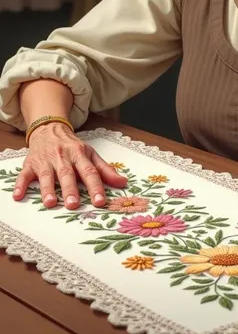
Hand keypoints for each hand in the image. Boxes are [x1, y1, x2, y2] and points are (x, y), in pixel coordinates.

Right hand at [13, 122, 127, 208]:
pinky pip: (24, 174)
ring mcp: (46, 161)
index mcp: (80, 155)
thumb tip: (123, 183)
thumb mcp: (90, 154)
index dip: (95, 187)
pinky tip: (18, 195)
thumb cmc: (72, 146)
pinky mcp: (30, 164)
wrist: (50, 129)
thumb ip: (105, 170)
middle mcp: (63, 157)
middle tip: (74, 204)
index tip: (100, 201)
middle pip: (68, 174)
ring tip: (50, 203)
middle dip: (70, 189)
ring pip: (47, 175)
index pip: (89, 172)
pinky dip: (20, 184)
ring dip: (48, 189)